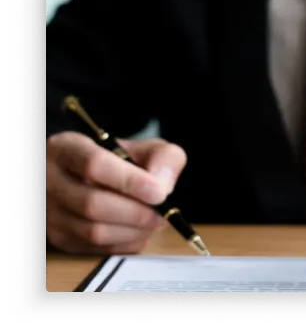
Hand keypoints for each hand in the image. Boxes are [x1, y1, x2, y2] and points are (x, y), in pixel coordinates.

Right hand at [46, 132, 186, 254]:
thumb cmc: (122, 161)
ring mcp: (52, 213)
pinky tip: (140, 230)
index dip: (130, 181)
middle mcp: (50, 180)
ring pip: (94, 231)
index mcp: (66, 148)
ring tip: (155, 221)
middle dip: (136, 213)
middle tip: (163, 214)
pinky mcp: (61, 239)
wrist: (96, 179)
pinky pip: (99, 250)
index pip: (94, 164)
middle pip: (92, 203)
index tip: (158, 193)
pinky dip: (127, 243)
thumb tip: (163, 187)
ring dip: (134, 231)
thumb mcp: (144, 148)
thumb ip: (162, 158)